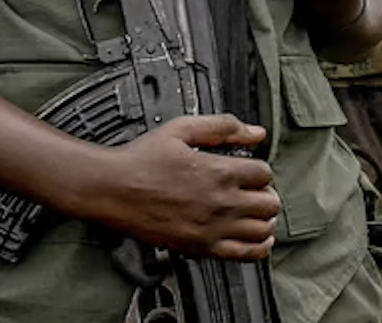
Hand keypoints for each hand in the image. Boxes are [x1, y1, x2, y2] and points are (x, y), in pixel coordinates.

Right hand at [86, 115, 278, 260]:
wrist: (111, 189)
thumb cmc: (141, 159)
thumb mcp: (183, 129)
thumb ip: (224, 127)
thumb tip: (256, 133)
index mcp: (220, 172)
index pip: (265, 174)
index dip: (260, 171)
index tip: (250, 172)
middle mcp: (221, 202)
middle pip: (270, 203)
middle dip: (266, 195)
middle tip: (255, 193)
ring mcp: (212, 227)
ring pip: (263, 230)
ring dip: (265, 220)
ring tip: (256, 214)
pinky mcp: (200, 247)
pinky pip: (244, 254)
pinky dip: (258, 248)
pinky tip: (257, 239)